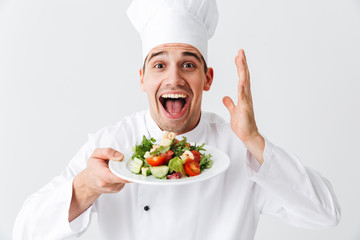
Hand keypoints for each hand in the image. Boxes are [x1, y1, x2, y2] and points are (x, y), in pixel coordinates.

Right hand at [69, 148, 128, 221]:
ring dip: (125, 171)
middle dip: (128, 169)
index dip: (126, 172)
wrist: (89, 181)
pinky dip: (124, 175)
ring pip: (126, 178)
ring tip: (118, 166)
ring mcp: (113, 188)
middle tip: (130, 161)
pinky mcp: (118, 189)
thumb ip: (108, 152)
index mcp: (101, 174)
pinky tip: (118, 172)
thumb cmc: (93, 167)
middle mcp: (107, 184)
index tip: (133, 166)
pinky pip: (125, 181)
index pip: (116, 176)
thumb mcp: (96, 154)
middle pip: (124, 177)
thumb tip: (121, 156)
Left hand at [223, 49, 264, 163]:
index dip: (240, 66)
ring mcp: (246, 101)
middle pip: (245, 76)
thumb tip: (225, 97)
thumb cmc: (242, 124)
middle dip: (242, 63)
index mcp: (243, 95)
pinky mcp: (244, 108)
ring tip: (241, 59)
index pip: (242, 77)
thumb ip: (230, 103)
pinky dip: (242, 88)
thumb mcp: (233, 111)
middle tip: (241, 51)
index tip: (238, 56)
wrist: (248, 135)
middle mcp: (246, 96)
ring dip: (242, 71)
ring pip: (245, 82)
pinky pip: (243, 97)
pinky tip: (241, 81)